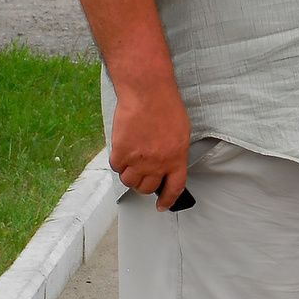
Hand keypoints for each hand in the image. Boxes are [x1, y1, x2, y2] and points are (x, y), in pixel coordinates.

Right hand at [108, 80, 191, 209]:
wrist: (147, 92)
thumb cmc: (166, 106)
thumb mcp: (182, 132)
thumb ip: (175, 152)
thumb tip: (168, 166)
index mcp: (177, 158)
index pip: (174, 188)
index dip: (167, 199)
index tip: (162, 205)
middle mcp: (158, 163)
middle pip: (147, 188)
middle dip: (144, 184)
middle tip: (141, 173)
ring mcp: (139, 159)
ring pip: (129, 181)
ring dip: (129, 173)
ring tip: (131, 159)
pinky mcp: (122, 151)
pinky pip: (116, 166)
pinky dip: (118, 160)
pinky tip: (123, 147)